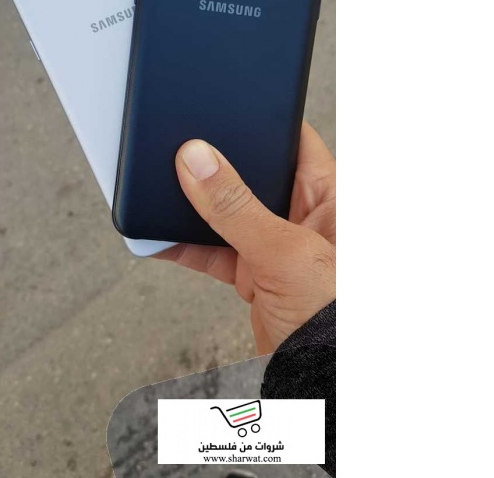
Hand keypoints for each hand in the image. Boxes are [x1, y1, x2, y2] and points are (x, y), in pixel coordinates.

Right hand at [153, 122, 335, 354]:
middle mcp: (306, 216)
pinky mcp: (256, 276)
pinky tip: (158, 237)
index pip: (293, 139)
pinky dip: (185, 245)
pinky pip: (213, 250)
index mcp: (332, 196)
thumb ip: (237, 208)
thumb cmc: (335, 322)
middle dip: (214, 165)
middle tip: (176, 149)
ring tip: (158, 190)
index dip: (258, 120)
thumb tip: (197, 160)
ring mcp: (279, 247)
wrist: (324, 386)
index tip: (218, 106)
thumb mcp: (286, 254)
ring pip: (227, 213)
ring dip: (193, 206)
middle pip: (253, 173)